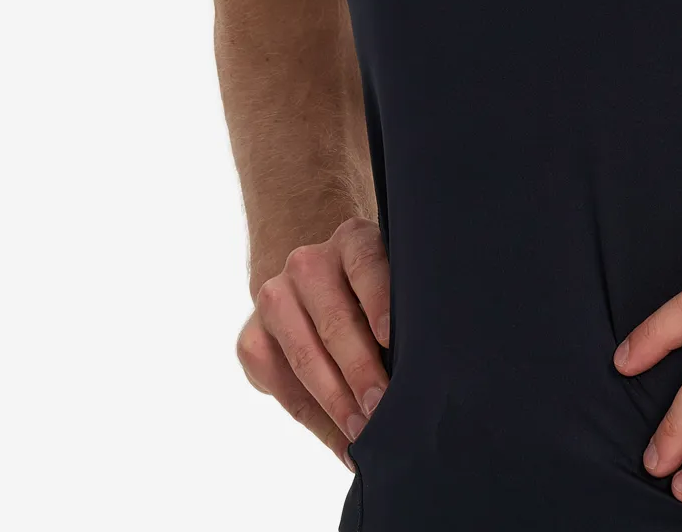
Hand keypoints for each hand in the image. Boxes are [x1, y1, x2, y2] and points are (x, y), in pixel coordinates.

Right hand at [236, 216, 390, 471]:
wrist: (311, 288)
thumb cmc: (371, 294)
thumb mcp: (390, 283)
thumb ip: (403, 309)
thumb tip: (430, 367)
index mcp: (350, 240)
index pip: (365, 264)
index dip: (379, 300)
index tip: (390, 338)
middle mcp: (308, 264)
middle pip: (335, 321)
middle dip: (361, 371)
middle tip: (383, 409)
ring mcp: (273, 298)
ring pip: (306, 358)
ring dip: (338, 403)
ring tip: (365, 435)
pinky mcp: (251, 339)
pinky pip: (283, 388)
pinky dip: (316, 421)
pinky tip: (342, 441)